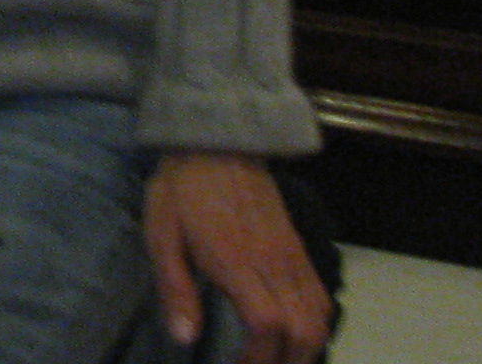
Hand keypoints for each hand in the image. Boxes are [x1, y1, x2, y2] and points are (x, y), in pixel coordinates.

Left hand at [144, 152, 331, 362]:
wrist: (217, 140)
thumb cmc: (182, 189)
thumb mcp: (161, 234)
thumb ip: (174, 287)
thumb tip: (184, 338)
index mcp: (238, 262)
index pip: (268, 325)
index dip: (257, 359)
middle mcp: (275, 264)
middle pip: (305, 332)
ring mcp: (293, 256)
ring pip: (320, 319)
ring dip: (304, 349)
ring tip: (274, 360)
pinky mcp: (299, 248)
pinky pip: (321, 297)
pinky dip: (314, 325)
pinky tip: (292, 334)